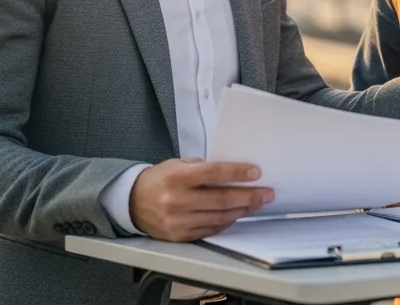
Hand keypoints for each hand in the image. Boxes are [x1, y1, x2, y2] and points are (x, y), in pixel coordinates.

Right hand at [129, 158, 273, 240]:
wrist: (132, 203)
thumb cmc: (159, 179)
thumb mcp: (177, 164)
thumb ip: (202, 167)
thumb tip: (233, 172)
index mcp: (177, 178)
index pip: (213, 173)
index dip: (237, 173)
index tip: (256, 172)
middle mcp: (177, 200)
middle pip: (221, 199)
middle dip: (248, 196)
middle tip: (266, 193)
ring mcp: (178, 221)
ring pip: (219, 217)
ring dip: (242, 211)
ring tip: (257, 203)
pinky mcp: (180, 236)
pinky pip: (211, 230)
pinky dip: (227, 222)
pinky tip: (238, 214)